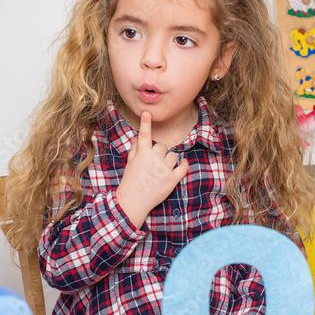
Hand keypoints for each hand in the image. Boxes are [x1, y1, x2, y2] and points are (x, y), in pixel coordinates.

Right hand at [116, 111, 188, 227]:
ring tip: (162, 170)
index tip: (147, 113)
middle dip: (160, 152)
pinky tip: (183, 164)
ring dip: (170, 160)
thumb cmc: (130, 182)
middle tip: (154, 162)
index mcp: (142, 154)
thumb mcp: (129, 164)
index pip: (144, 135)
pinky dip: (184, 165)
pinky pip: (183, 167)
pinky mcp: (172, 179)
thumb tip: (137, 139)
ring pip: (173, 156)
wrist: (133, 201)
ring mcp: (164, 169)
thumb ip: (134, 150)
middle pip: (163, 146)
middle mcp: (154, 159)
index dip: (145, 123)